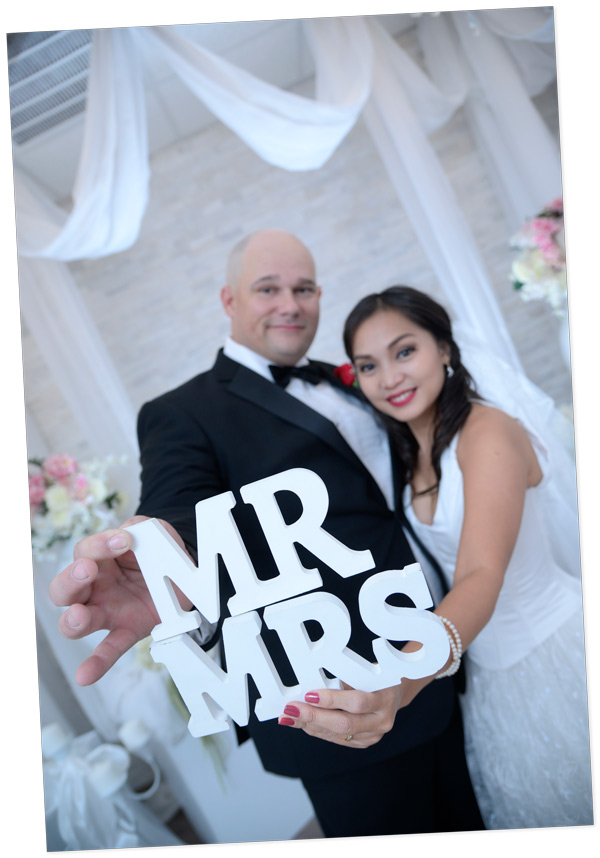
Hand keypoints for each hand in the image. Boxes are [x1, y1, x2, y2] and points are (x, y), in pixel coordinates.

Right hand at [49, 515, 190, 685]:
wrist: (183, 572)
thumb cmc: (157, 551)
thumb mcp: (153, 532)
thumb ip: (141, 527)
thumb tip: (129, 530)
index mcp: (100, 560)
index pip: (85, 551)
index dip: (100, 545)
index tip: (123, 539)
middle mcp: (95, 588)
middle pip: (65, 588)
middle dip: (71, 579)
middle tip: (87, 570)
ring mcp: (107, 611)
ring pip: (76, 620)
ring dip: (74, 619)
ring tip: (81, 616)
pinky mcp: (126, 630)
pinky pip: (108, 649)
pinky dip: (96, 663)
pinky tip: (85, 675)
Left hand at [278, 682, 411, 747]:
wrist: (395, 692)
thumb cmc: (377, 676)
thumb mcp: (366, 672)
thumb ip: (344, 679)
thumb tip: (312, 684)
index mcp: (384, 700)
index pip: (356, 702)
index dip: (331, 700)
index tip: (309, 695)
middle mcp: (381, 722)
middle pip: (344, 723)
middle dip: (313, 716)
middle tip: (291, 709)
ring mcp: (373, 736)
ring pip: (337, 734)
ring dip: (310, 725)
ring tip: (289, 717)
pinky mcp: (364, 743)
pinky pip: (337, 739)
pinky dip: (318, 730)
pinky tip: (303, 723)